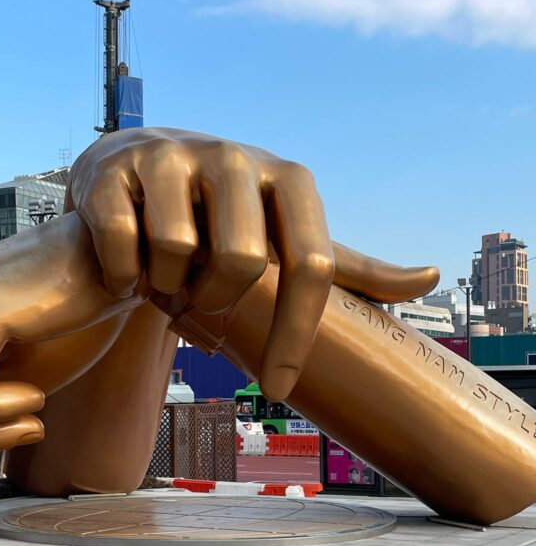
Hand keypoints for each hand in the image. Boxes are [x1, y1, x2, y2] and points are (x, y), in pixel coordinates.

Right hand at [68, 128, 437, 399]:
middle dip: (217, 303)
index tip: (279, 390)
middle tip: (200, 302)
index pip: (310, 264)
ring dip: (167, 288)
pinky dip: (122, 276)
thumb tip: (430, 276)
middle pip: (241, 261)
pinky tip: (126, 273)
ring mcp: (171, 156)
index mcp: (288, 178)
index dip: (297, 335)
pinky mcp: (116, 169)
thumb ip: (350, 265)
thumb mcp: (289, 235)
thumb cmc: (225, 220)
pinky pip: (121, 242)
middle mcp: (235, 157)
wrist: (138, 175)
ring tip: (164, 280)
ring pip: (177, 251)